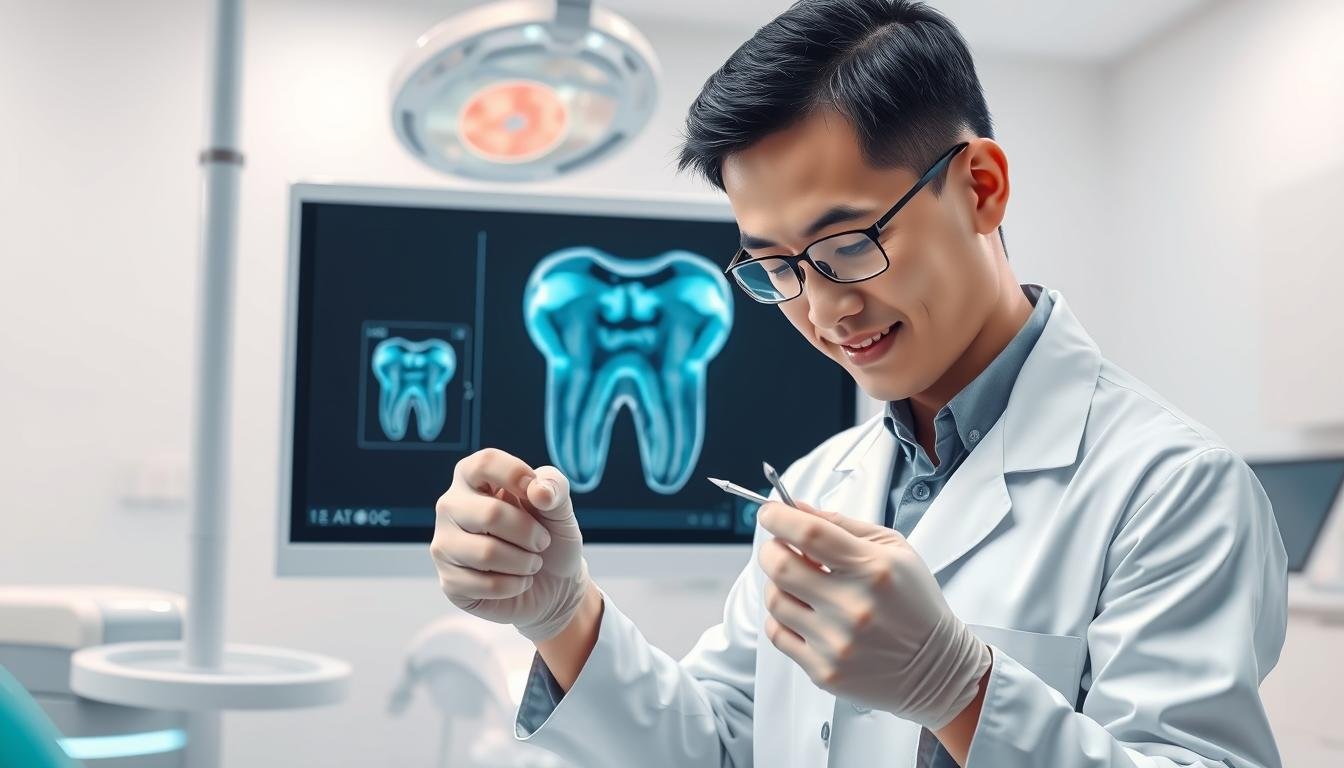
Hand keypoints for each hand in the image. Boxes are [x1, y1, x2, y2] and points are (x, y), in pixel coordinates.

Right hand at [431, 448, 588, 642]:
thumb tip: (538, 491)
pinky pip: (486, 585)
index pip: (485, 463)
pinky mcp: (449, 581)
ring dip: (525, 562)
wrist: (553, 585)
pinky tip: (518, 582)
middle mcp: (450, 506)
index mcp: (472, 477)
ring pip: (487, 554)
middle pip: (490, 514)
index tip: (541, 498)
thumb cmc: (549, 535)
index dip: (516, 476)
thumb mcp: (560, 507)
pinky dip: (515, 585)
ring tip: (532, 563)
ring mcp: (444, 544)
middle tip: (543, 542)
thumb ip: (554, 488)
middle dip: (529, 532)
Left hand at [756, 500, 990, 729]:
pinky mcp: (823, 670)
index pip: (808, 532)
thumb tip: (795, 508)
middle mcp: (852, 607)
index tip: (769, 512)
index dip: (778, 516)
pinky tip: (802, 612)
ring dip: (776, 584)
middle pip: (780, 566)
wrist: (934, 667)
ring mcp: (835, 642)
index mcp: (872, 569)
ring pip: (774, 599)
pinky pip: (777, 633)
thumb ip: (842, 524)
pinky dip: (782, 617)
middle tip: (780, 547)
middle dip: (771, 549)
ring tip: (797, 583)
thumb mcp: (894, 549)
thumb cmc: (914, 603)